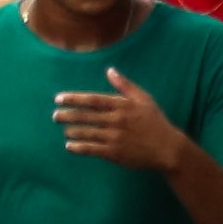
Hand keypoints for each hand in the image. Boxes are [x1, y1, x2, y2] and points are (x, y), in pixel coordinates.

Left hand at [58, 71, 189, 168]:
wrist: (167, 148)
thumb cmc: (155, 121)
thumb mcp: (144, 98)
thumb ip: (125, 85)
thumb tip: (110, 70)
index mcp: (122, 105)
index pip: (93, 100)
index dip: (74, 99)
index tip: (59, 99)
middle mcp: (116, 120)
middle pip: (85, 116)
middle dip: (67, 115)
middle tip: (55, 115)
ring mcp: (114, 137)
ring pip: (86, 133)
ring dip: (72, 131)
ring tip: (64, 129)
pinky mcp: (114, 153)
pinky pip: (91, 149)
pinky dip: (78, 147)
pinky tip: (70, 145)